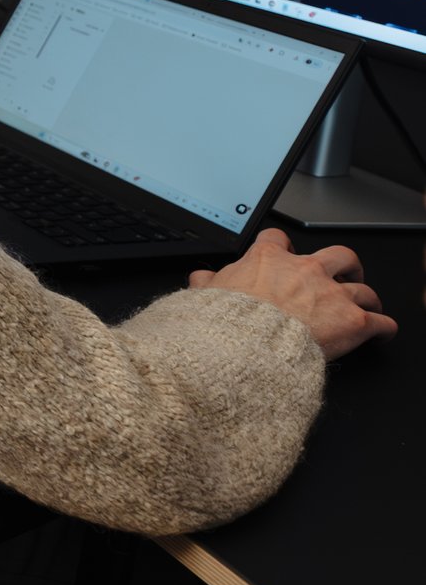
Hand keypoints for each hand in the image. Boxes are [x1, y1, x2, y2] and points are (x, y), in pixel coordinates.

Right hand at [192, 227, 396, 360]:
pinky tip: (381, 334)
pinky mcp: (353, 321)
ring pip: (365, 289)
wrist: (248, 345)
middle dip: (346, 266)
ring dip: (367, 298)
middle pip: (340, 255)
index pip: (278, 239)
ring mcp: (332, 294)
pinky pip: (380, 322)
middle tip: (344, 276)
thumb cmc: (227, 321)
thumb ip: (206, 283)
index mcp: (268, 260)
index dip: (282, 247)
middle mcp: (305, 270)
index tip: (285, 255)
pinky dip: (383, 329)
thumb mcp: (205, 295)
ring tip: (366, 307)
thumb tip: (200, 279)